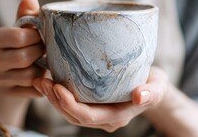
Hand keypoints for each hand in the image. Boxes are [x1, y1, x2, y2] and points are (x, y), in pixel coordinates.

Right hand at [0, 0, 45, 97]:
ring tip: (43, 63)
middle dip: (40, 53)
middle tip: (46, 50)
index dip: (36, 37)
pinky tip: (42, 77)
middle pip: (23, 57)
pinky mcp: (8, 93)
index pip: (18, 37)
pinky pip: (31, 90)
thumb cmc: (25, 45)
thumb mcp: (26, 29)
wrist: (17, 74)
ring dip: (41, 70)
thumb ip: (28, 15)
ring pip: (28, 76)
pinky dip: (41, 83)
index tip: (43, 36)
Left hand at [33, 66, 169, 132]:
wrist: (153, 84)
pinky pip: (70, 102)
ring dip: (51, 97)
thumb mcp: (159, 86)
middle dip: (55, 100)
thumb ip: (152, 92)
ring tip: (39, 79)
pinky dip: (57, 92)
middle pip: (73, 115)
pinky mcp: (90, 102)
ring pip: (68, 111)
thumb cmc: (155, 83)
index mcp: (116, 117)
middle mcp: (103, 119)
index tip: (57, 87)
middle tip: (41, 80)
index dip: (69, 104)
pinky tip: (47, 77)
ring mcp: (96, 112)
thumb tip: (140, 96)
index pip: (87, 116)